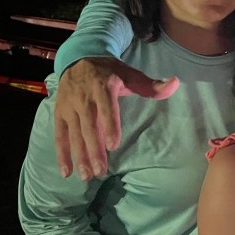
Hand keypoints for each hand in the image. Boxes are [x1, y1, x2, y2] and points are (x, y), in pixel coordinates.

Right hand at [53, 57, 178, 179]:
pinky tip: (66, 172)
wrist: (79, 57)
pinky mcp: (59, 113)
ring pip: (74, 134)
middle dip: (94, 150)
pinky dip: (61, 154)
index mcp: (103, 86)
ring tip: (86, 176)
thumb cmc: (110, 71)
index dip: (109, 126)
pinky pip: (59, 135)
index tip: (113, 145)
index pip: (106, 107)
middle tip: (101, 171)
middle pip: (89, 126)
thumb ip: (151, 85)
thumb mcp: (130, 74)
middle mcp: (84, 97)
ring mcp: (69, 106)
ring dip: (79, 156)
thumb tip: (175, 83)